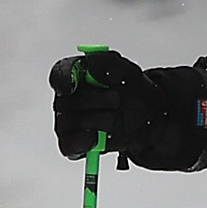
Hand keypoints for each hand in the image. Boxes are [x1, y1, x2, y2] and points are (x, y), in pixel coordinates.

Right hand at [46, 48, 206, 170]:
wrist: (147, 117)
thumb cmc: (130, 92)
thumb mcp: (128, 71)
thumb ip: (108, 62)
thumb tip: (89, 62)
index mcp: (75, 76)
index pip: (59, 74)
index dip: (62, 79)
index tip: (71, 86)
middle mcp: (66, 99)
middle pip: (69, 101)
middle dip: (100, 100)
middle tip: (117, 99)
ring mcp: (66, 123)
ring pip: (74, 122)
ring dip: (104, 120)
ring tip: (116, 118)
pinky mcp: (71, 144)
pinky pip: (69, 145)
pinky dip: (88, 141)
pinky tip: (101, 136)